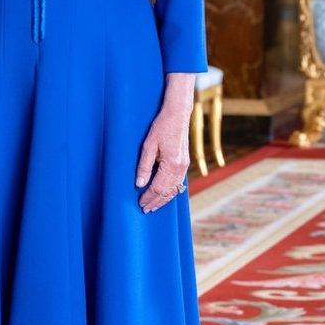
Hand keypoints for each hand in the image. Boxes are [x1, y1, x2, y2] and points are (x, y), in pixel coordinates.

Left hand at [135, 74, 194, 213]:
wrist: (178, 114)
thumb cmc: (162, 127)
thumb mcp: (148, 145)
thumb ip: (144, 166)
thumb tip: (139, 184)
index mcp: (172, 164)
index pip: (158, 188)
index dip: (148, 197)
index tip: (140, 204)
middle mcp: (181, 167)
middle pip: (167, 192)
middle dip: (156, 202)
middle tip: (145, 210)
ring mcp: (185, 165)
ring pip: (175, 189)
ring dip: (164, 199)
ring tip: (154, 206)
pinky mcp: (185, 162)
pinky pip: (179, 182)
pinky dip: (171, 190)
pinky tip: (165, 194)